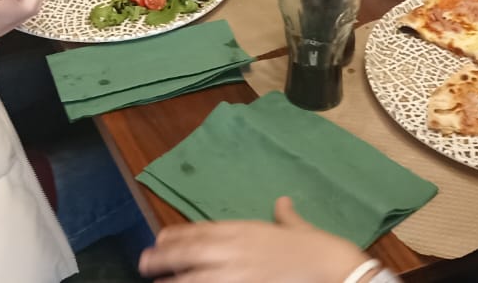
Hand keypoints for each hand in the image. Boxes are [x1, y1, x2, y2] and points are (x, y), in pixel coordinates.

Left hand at [137, 197, 367, 282]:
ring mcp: (237, 273)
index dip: (178, 234)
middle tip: (144, 262)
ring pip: (195, 276)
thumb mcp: (298, 228)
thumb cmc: (318, 249)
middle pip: (190, 252)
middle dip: (164, 257)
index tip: (160, 236)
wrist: (333, 271)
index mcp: (245, 230)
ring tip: (156, 281)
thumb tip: (282, 203)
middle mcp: (235, 249)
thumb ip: (285, 216)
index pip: (202, 231)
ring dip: (174, 279)